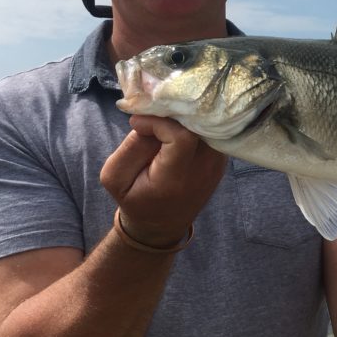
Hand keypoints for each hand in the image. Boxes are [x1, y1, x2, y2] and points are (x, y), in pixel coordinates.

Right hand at [100, 115, 226, 246]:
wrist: (162, 224)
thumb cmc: (135, 199)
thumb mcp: (116, 178)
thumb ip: (131, 146)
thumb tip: (148, 117)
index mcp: (176, 179)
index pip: (182, 137)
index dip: (160, 122)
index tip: (139, 124)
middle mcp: (203, 171)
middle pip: (199, 125)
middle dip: (175, 112)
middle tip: (154, 112)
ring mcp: (217, 165)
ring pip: (207, 124)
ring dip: (185, 116)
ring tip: (163, 118)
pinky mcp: (220, 159)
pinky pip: (211, 130)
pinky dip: (193, 123)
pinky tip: (176, 127)